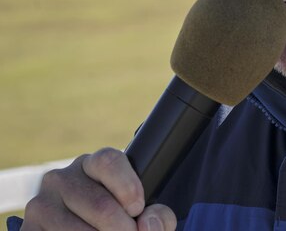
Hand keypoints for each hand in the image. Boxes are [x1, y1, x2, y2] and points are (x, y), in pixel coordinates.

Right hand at [20, 148, 176, 229]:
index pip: (108, 161)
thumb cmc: (123, 221)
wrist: (90, 229)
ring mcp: (41, 203)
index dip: (128, 187)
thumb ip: (159, 215)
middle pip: (99, 203)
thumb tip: (149, 223)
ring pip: (77, 229)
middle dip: (121, 227)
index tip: (137, 209)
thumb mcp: (144, 215)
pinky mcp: (28, 228)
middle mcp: (62, 178)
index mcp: (93, 165)